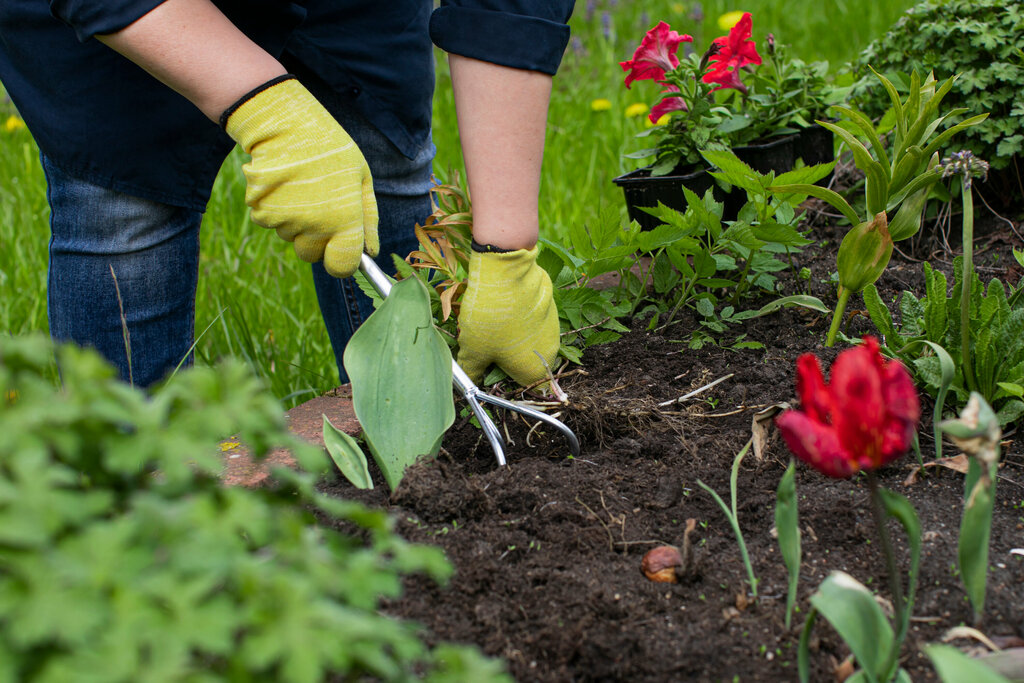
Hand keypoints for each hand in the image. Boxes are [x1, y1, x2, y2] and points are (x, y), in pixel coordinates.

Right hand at [222, 76, 377, 276]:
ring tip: (302, 188)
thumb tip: (371, 252)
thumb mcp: (361, 179)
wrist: (285, 125)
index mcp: (344, 221)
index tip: (342, 249)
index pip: (342, 267)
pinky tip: (284, 185)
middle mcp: (314, 227)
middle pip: (313, 255)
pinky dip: (276, 210)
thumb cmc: (330, 150)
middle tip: (320, 206)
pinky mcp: (260, 213)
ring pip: (291, 238)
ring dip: (296, 222)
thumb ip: (369, 219)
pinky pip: (272, 223)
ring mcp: (284, 222)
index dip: (342, 261)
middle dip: (317, 239)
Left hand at [456, 246, 558, 387]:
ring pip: (530, 340)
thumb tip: (471, 378)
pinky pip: (533, 320)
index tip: (488, 371)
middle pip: (527, 363)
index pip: (522, 387)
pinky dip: (520, 318)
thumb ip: (473, 370)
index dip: (503, 381)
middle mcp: (550, 352)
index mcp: (534, 370)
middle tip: (485, 346)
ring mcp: (552, 327)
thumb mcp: (473, 350)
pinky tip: (503, 308)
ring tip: (492, 324)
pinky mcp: (550, 307)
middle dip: (507, 359)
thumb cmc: (491, 320)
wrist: (506, 274)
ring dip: (514, 337)